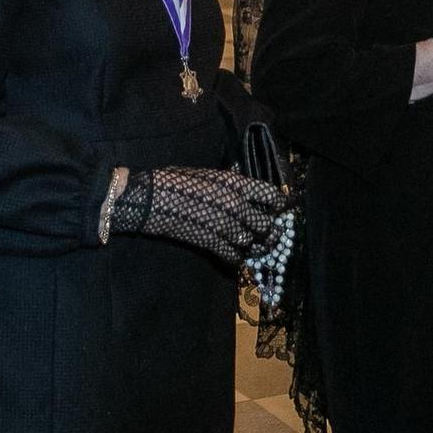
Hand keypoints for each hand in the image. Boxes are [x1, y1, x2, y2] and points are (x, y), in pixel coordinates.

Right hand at [108, 166, 289, 264]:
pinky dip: (237, 258)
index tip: (281, 207)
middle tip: (267, 231)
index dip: (280, 203)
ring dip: (254, 246)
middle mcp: (236, 206)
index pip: (271, 195)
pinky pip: (235, 257)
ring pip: (253, 244)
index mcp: (236, 184)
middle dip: (269, 230)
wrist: (151, 200)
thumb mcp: (208, 174)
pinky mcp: (212, 244)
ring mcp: (225, 226)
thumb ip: (230, 181)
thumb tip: (244, 182)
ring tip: (252, 244)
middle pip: (266, 225)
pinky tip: (234, 254)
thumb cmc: (177, 180)